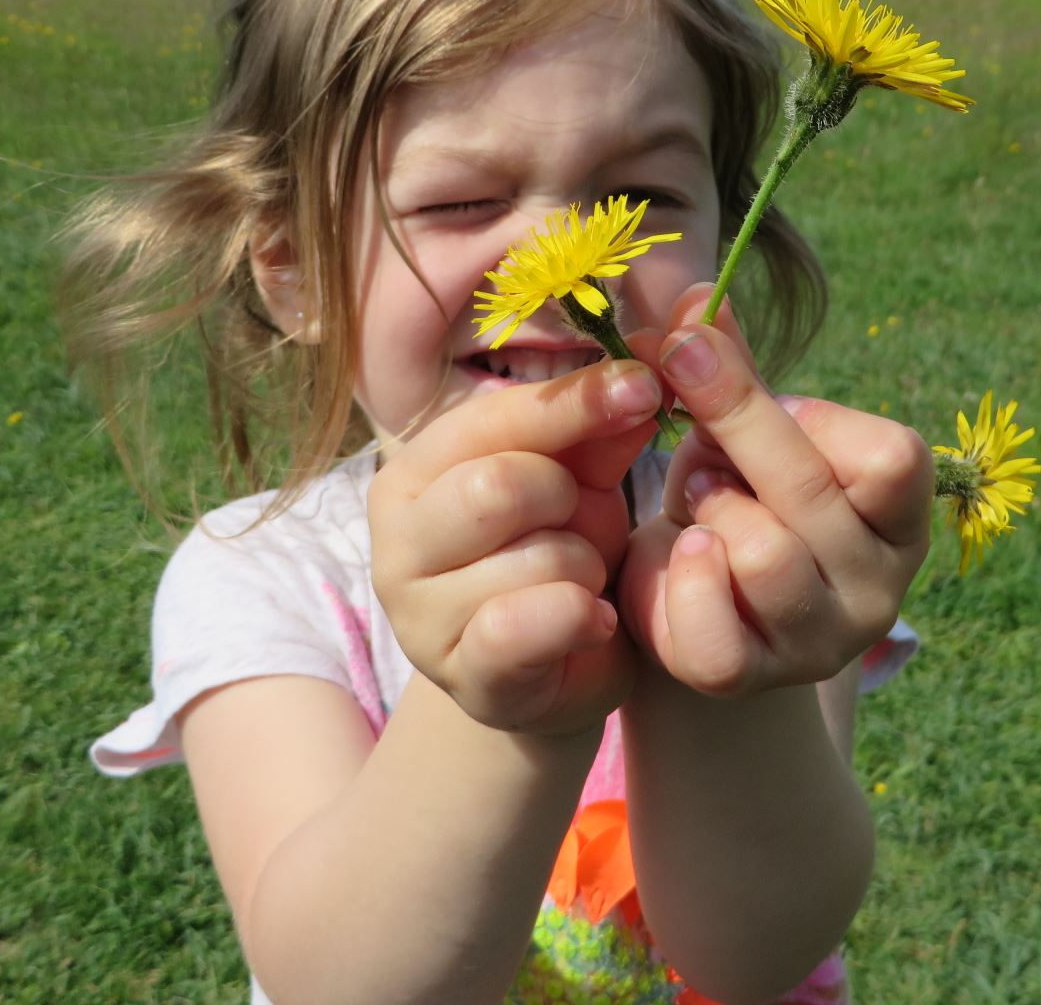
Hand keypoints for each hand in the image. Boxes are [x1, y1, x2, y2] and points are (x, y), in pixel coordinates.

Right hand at [368, 361, 661, 734]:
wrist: (565, 666)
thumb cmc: (559, 553)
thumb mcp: (582, 477)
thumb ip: (598, 422)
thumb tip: (643, 364)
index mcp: (415, 471)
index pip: (492, 416)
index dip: (575, 401)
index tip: (642, 387)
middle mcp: (398, 540)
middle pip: (500, 485)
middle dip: (567, 499)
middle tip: (578, 522)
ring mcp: (419, 616)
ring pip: (532, 560)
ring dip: (584, 567)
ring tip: (581, 582)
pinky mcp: (463, 677)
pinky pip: (528, 627)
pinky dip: (580, 617)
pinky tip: (594, 620)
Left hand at [619, 285, 933, 695]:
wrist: (690, 606)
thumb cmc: (731, 499)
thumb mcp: (739, 431)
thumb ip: (728, 363)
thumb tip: (695, 290)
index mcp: (900, 516)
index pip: (895, 457)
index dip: (814, 419)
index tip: (767, 401)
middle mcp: (881, 586)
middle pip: (809, 492)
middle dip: (730, 437)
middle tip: (694, 431)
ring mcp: (823, 640)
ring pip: (762, 553)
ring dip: (706, 513)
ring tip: (697, 511)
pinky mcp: (756, 677)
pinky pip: (710, 624)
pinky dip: (676, 577)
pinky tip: (678, 559)